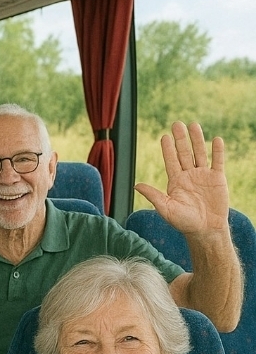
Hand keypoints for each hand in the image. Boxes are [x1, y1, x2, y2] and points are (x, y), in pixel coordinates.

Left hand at [135, 121, 228, 235]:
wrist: (205, 230)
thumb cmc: (183, 222)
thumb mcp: (166, 208)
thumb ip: (153, 195)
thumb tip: (136, 185)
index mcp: (175, 181)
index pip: (171, 161)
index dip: (168, 149)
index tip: (164, 136)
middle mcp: (188, 175)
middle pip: (184, 153)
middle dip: (181, 139)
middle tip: (177, 123)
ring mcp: (203, 175)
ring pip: (200, 153)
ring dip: (197, 140)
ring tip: (194, 125)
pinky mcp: (218, 179)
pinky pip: (218, 162)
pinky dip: (217, 151)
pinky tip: (216, 139)